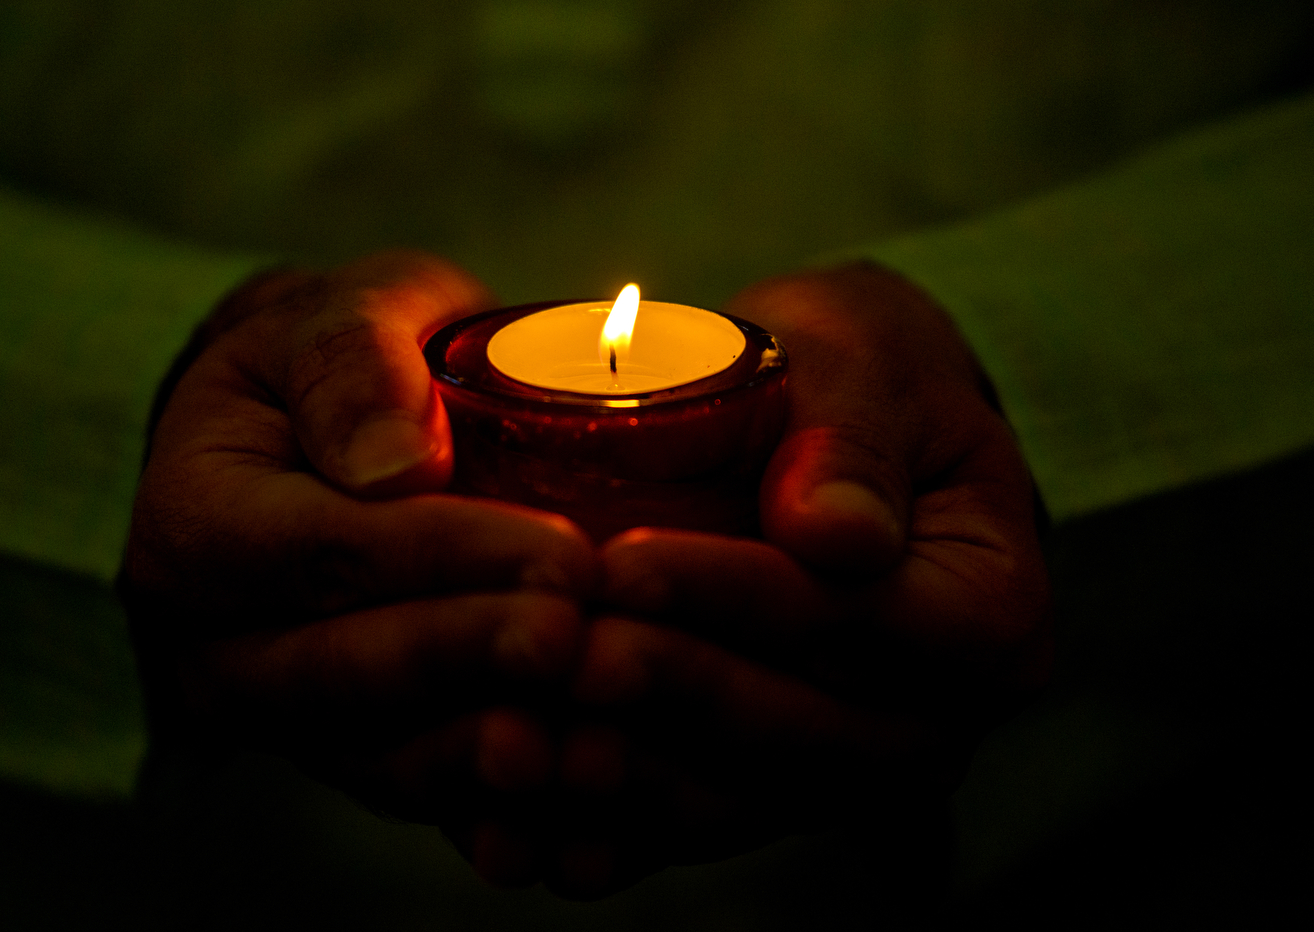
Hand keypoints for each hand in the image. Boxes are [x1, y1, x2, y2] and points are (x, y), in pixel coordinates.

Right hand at [120, 251, 598, 825]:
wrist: (319, 439)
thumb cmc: (336, 366)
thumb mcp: (333, 317)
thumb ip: (352, 362)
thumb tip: (395, 462)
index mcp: (195, 524)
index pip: (325, 548)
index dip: (445, 556)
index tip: (562, 555)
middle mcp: (219, 644)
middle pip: (348, 670)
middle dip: (473, 658)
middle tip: (580, 640)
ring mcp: (286, 715)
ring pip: (384, 756)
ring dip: (490, 753)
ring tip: (591, 738)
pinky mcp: (355, 751)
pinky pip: (423, 792)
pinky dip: (501, 805)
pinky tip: (584, 789)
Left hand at [523, 263, 1051, 893]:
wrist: (834, 430)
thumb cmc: (857, 377)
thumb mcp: (869, 361)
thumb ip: (855, 443)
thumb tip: (835, 534)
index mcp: (990, 609)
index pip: (855, 614)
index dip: (733, 594)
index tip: (623, 562)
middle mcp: (938, 715)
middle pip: (796, 724)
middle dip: (666, 686)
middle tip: (555, 649)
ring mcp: (855, 765)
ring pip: (739, 797)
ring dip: (627, 772)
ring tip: (526, 731)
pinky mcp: (778, 788)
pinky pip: (694, 820)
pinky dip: (611, 821)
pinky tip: (526, 806)